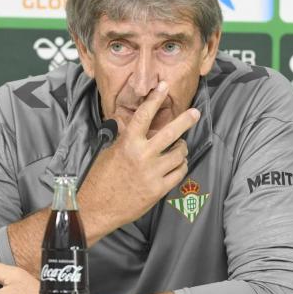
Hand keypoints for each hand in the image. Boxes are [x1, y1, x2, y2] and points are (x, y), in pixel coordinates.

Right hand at [79, 81, 199, 238]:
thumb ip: (126, 139)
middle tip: (195, 113)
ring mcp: (152, 173)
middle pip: (171, 133)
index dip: (155, 98)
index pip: (144, 115)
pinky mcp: (158, 189)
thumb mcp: (111, 152)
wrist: (97, 207)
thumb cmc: (101, 178)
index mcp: (128, 144)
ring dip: (181, 149)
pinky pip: (179, 172)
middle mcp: (142, 156)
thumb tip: (135, 126)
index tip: (164, 86)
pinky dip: (181, 166)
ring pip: (179, 154)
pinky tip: (177, 164)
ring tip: (179, 148)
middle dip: (186, 120)